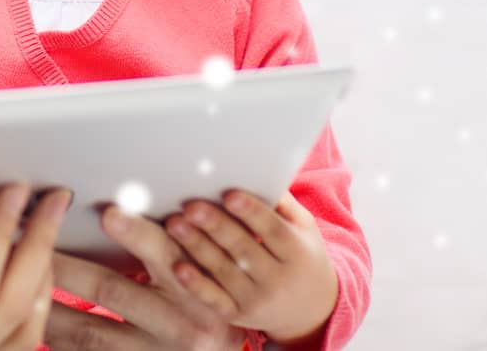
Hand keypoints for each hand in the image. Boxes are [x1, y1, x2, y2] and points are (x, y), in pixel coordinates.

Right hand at [0, 182, 71, 350]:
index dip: (2, 231)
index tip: (14, 191)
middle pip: (13, 308)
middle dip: (38, 245)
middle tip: (52, 200)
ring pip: (26, 333)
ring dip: (43, 276)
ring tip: (46, 230)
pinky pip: (18, 348)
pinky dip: (36, 308)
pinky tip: (34, 273)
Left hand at [44, 206, 243, 350]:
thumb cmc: (209, 307)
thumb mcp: (205, 273)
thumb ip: (170, 244)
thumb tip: (121, 204)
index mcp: (196, 291)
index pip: (165, 254)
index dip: (137, 234)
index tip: (109, 213)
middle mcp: (178, 327)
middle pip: (111, 290)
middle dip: (64, 264)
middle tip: (27, 240)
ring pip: (86, 332)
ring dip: (45, 304)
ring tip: (12, 278)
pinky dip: (55, 338)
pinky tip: (28, 321)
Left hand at [162, 190, 337, 343]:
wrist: (312, 309)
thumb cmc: (301, 255)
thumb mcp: (303, 228)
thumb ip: (282, 203)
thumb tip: (253, 170)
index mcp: (296, 253)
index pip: (272, 229)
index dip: (251, 212)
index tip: (229, 193)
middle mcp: (278, 279)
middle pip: (243, 249)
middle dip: (216, 226)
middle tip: (190, 206)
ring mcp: (257, 300)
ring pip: (224, 271)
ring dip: (197, 247)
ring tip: (175, 224)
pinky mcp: (238, 315)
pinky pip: (215, 300)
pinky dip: (196, 285)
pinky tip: (178, 267)